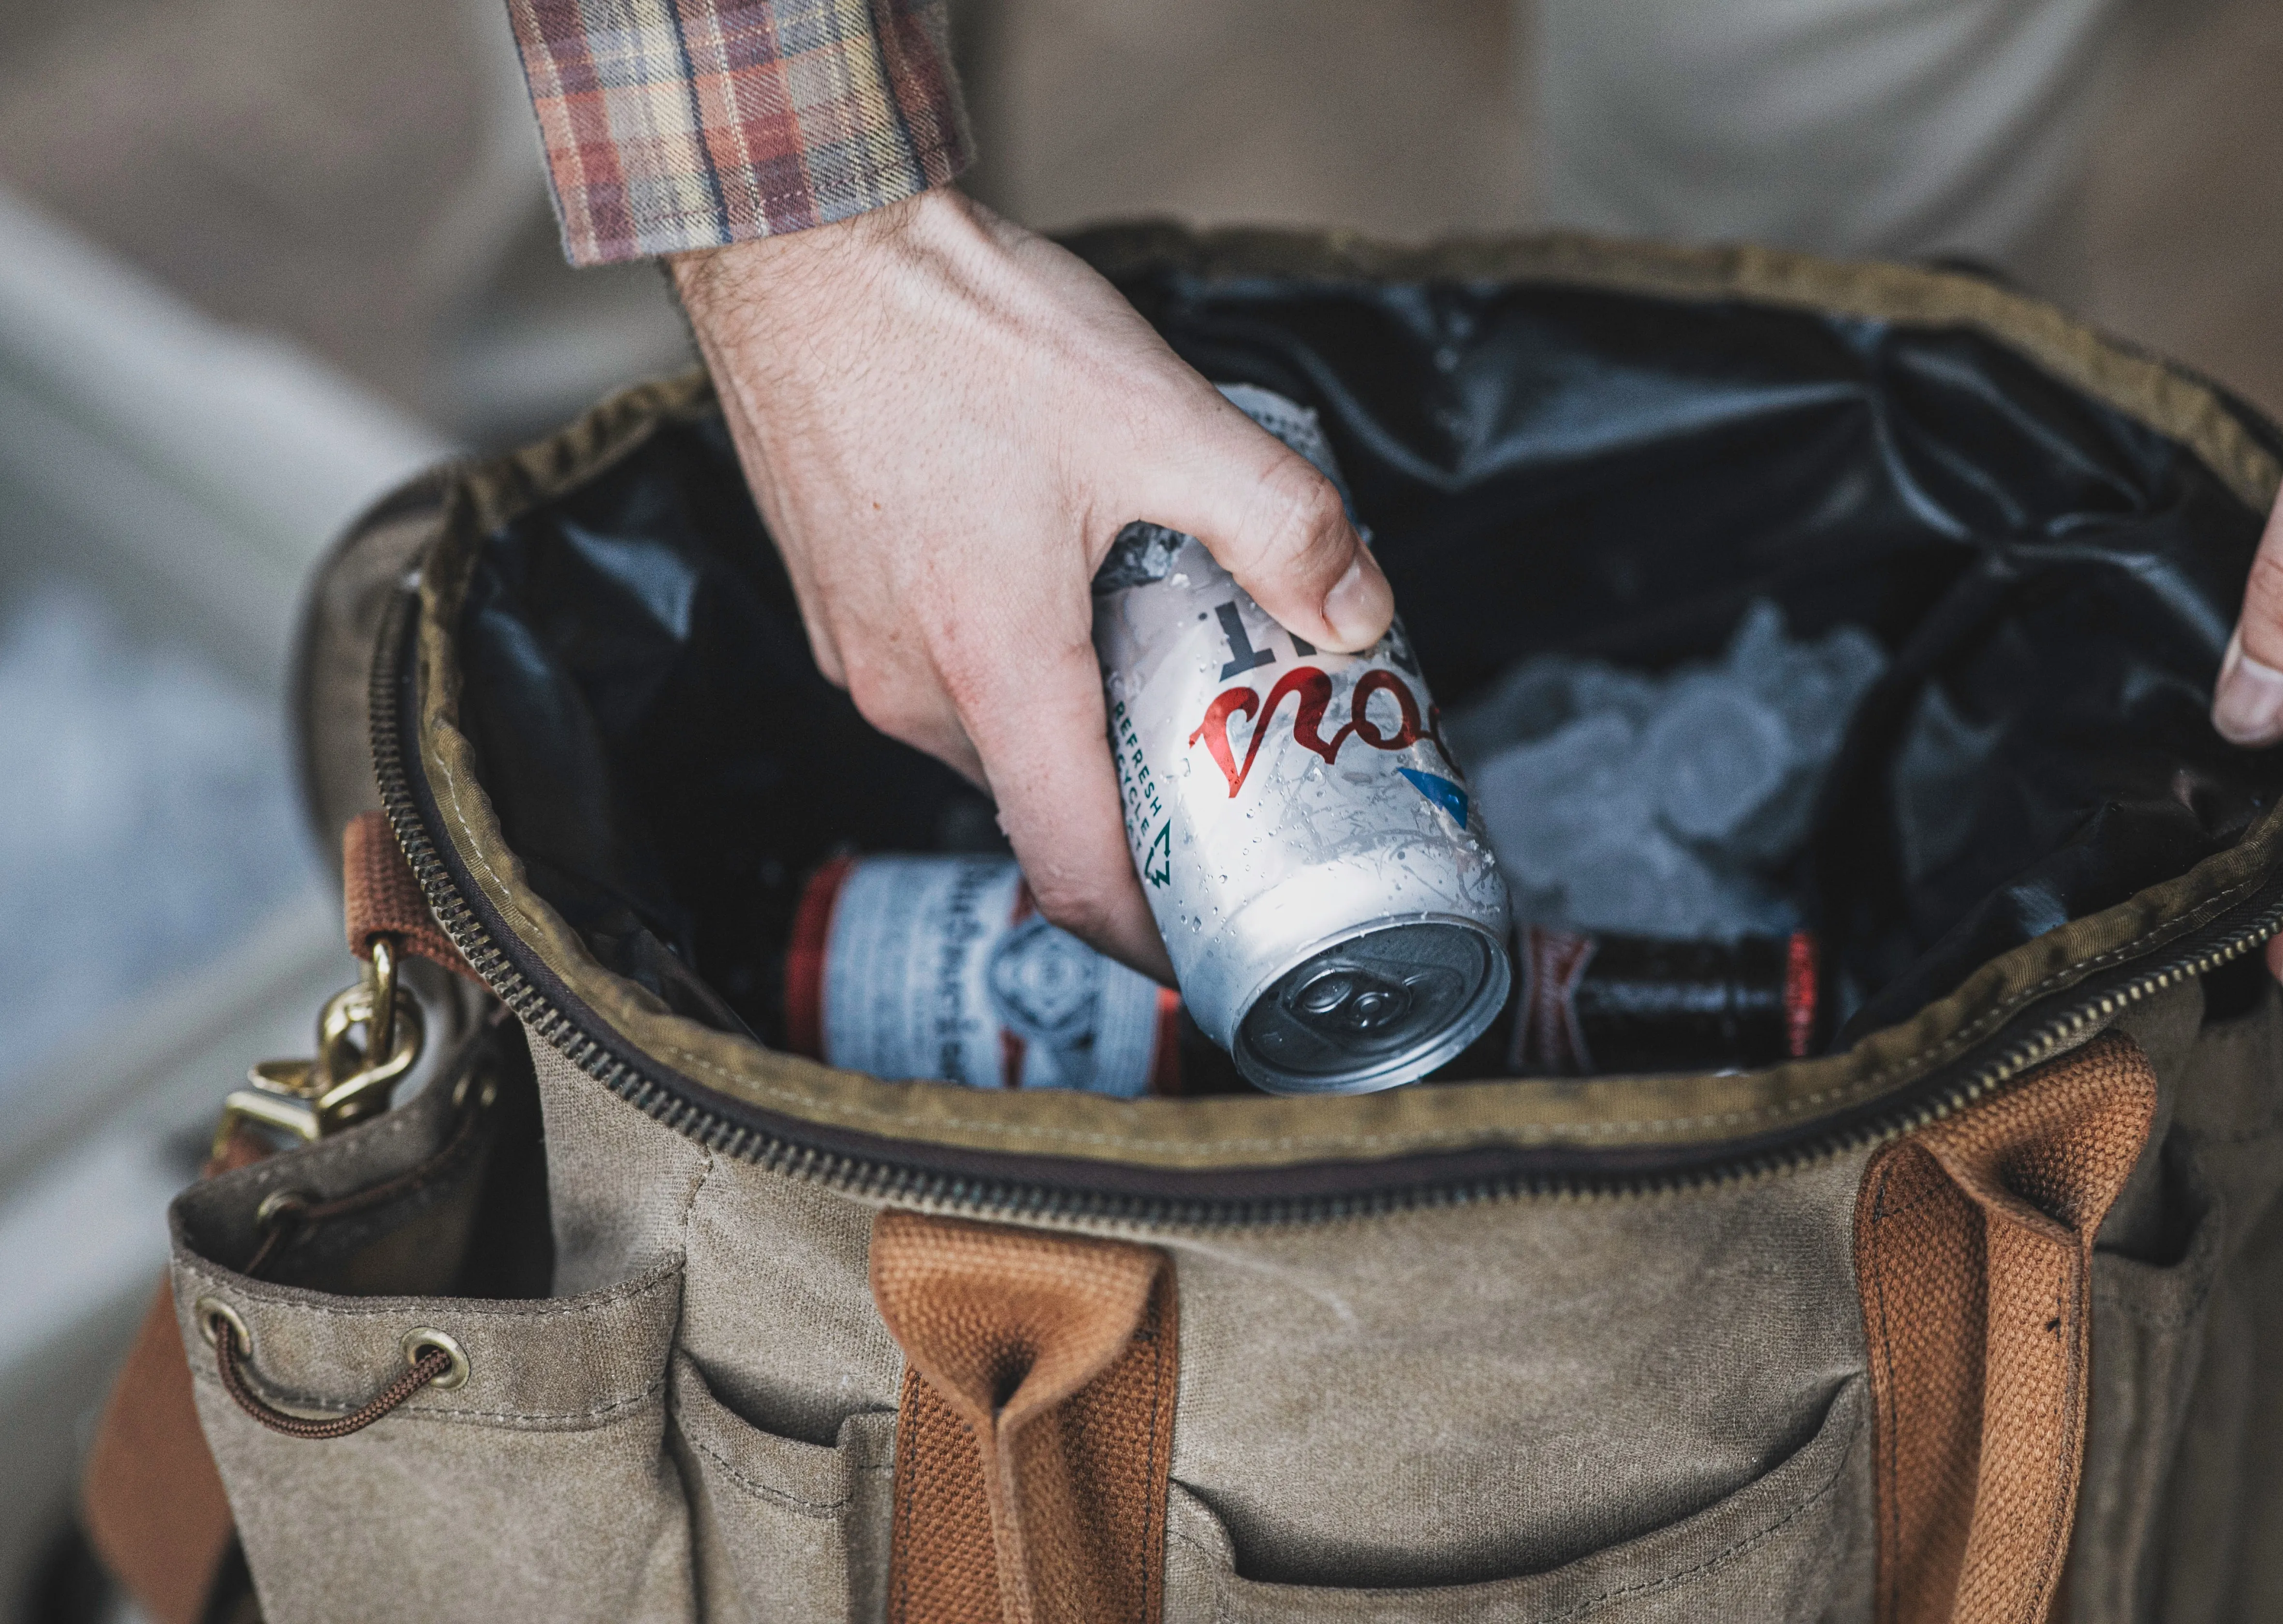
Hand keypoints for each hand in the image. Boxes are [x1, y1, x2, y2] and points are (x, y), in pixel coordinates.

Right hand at [670, 189, 1391, 979]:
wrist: (801, 247)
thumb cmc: (954, 329)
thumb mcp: (1155, 416)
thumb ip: (1280, 524)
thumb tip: (1359, 610)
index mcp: (994, 672)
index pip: (1077, 871)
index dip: (1155, 938)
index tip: (1217, 947)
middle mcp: (914, 691)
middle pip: (1045, 805)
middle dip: (1138, 806)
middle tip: (1225, 756)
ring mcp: (863, 653)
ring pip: (994, 742)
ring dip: (1074, 726)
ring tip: (1152, 659)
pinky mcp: (838, 607)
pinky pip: (945, 684)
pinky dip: (1015, 673)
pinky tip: (1063, 595)